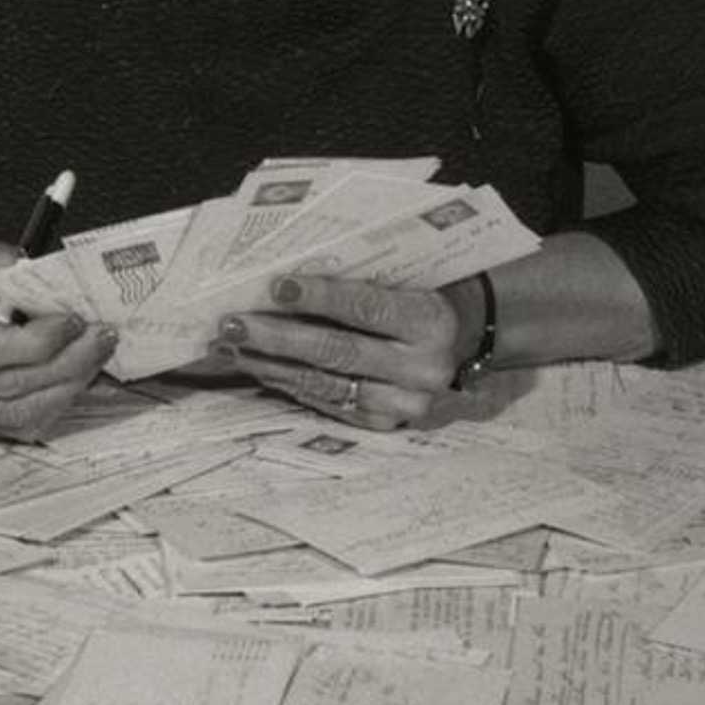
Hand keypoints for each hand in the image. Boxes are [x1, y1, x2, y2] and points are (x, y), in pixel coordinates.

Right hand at [0, 232, 113, 442]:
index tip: (73, 321)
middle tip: (102, 336)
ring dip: (66, 384)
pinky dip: (52, 402)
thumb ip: (17, 274)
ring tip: (96, 355)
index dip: (35, 342)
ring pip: (15, 410)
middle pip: (5, 382)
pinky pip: (15, 422)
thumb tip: (67, 293)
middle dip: (65, 361)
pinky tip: (76, 377)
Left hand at [220, 272, 472, 432]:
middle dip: (279, 337)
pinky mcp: (388, 426)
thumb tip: (288, 280)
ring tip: (232, 347)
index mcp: (432, 322)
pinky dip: (291, 386)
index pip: (368, 308)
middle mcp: (423, 369)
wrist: (472, 340)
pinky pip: (330, 406)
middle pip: (339, 352)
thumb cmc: (428, 294)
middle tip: (232, 323)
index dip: (320, 296)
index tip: (275, 285)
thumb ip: (364, 280)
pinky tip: (261, 368)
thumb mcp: (412, 279)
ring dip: (272, 365)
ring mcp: (406, 405)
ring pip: (328, 385)